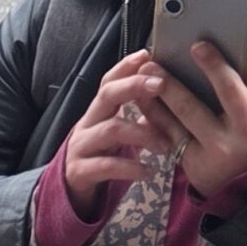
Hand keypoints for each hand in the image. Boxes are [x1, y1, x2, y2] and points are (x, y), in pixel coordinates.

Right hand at [60, 51, 183, 215]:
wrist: (71, 190)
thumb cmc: (102, 155)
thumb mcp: (118, 131)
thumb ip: (140, 114)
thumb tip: (175, 91)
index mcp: (98, 111)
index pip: (109, 80)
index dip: (126, 66)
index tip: (149, 55)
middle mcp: (87, 123)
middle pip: (107, 95)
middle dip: (134, 86)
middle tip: (162, 85)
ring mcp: (81, 147)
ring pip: (111, 130)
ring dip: (143, 133)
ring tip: (166, 145)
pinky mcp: (80, 172)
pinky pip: (107, 166)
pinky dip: (130, 168)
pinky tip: (148, 172)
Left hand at [146, 46, 246, 201]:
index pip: (230, 90)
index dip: (213, 66)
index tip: (198, 46)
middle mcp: (224, 144)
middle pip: (190, 108)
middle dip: (168, 83)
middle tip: (151, 62)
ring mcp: (204, 159)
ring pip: (173, 126)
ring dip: (154, 103)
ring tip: (141, 82)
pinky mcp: (191, 169)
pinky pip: (171, 141)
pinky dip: (158, 123)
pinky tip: (147, 106)